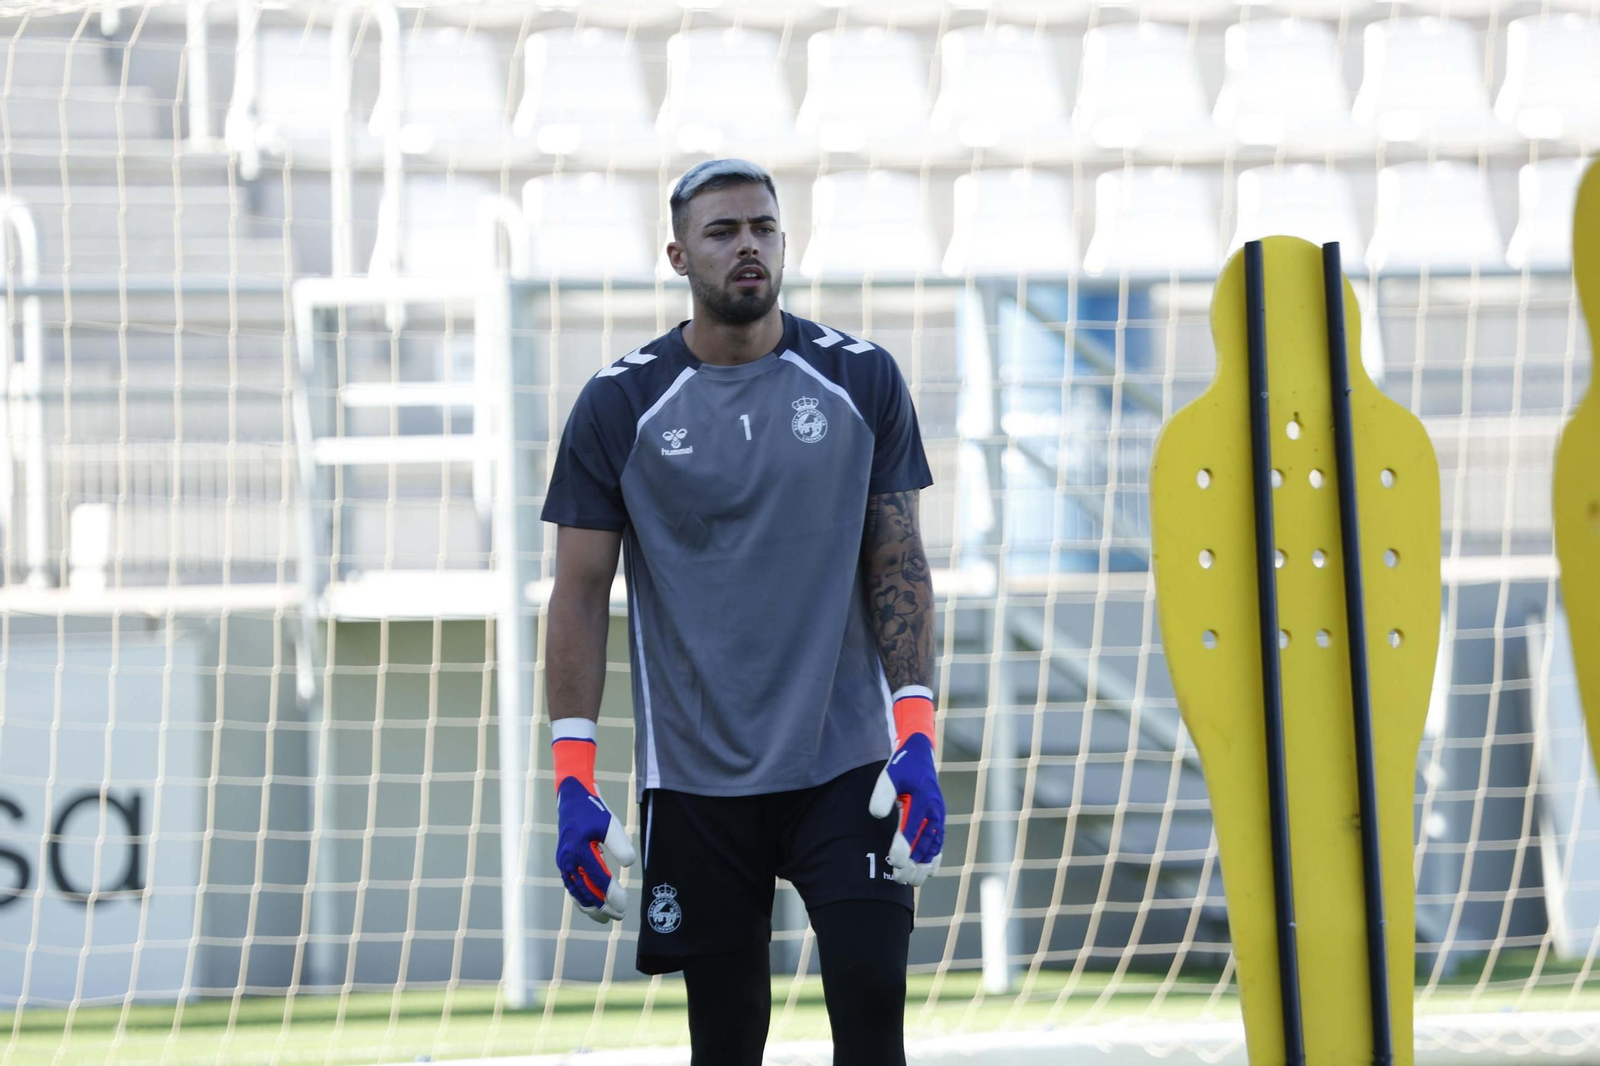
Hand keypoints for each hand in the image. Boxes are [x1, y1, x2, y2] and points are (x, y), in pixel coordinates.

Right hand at [555, 776, 636, 921]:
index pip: (597, 879)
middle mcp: (568, 860)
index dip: (611, 894)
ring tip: (606, 918)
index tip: (624, 905)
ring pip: (577, 892)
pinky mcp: (564, 863)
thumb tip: (628, 865)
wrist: (572, 799)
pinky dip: (581, 899)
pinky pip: (572, 886)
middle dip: (602, 907)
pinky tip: (591, 907)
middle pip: (585, 891)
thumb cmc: (593, 812)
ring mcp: (563, 863)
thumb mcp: (610, 824)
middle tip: (620, 915)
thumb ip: (620, 845)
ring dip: (591, 907)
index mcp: (578, 850)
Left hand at [869, 692, 944, 886]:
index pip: (912, 830)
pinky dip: (935, 860)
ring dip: (924, 866)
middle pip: (925, 845)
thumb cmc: (903, 766)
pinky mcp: (938, 821)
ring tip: (911, 882)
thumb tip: (877, 815)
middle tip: (898, 878)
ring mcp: (938, 817)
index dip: (903, 848)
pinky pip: (940, 844)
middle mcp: (934, 812)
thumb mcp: (890, 774)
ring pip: (934, 848)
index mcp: (923, 800)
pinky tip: (929, 874)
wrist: (920, 755)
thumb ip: (883, 794)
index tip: (893, 862)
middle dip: (913, 864)